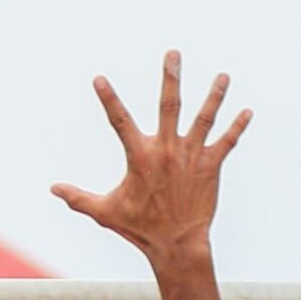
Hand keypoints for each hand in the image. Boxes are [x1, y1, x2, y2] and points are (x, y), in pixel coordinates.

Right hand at [51, 51, 250, 265]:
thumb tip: (53, 189)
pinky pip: (227, 142)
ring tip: (223, 76)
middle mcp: (167, 150)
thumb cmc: (140, 228)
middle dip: (171, 77)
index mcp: (140, 156)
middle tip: (173, 53)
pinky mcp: (211, 167)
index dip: (108, 99)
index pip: (119, 121)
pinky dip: (238, 127)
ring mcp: (191, 156)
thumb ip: (78, 198)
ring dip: (214, 96)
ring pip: (204, 118)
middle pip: (170, 105)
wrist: (176, 245)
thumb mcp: (104, 212)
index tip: (99, 79)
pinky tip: (248, 111)